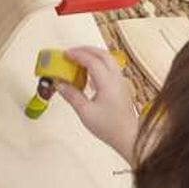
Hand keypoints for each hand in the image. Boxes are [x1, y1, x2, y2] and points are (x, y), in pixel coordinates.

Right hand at [54, 47, 138, 164]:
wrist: (129, 137)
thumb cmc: (109, 127)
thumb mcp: (85, 112)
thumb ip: (72, 95)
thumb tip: (59, 84)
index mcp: (108, 83)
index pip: (92, 61)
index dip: (78, 55)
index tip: (65, 54)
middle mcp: (116, 78)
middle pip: (103, 55)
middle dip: (86, 50)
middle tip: (71, 53)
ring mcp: (121, 82)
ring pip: (108, 60)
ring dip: (93, 56)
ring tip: (78, 60)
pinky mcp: (121, 87)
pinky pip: (110, 68)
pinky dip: (98, 64)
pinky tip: (88, 73)